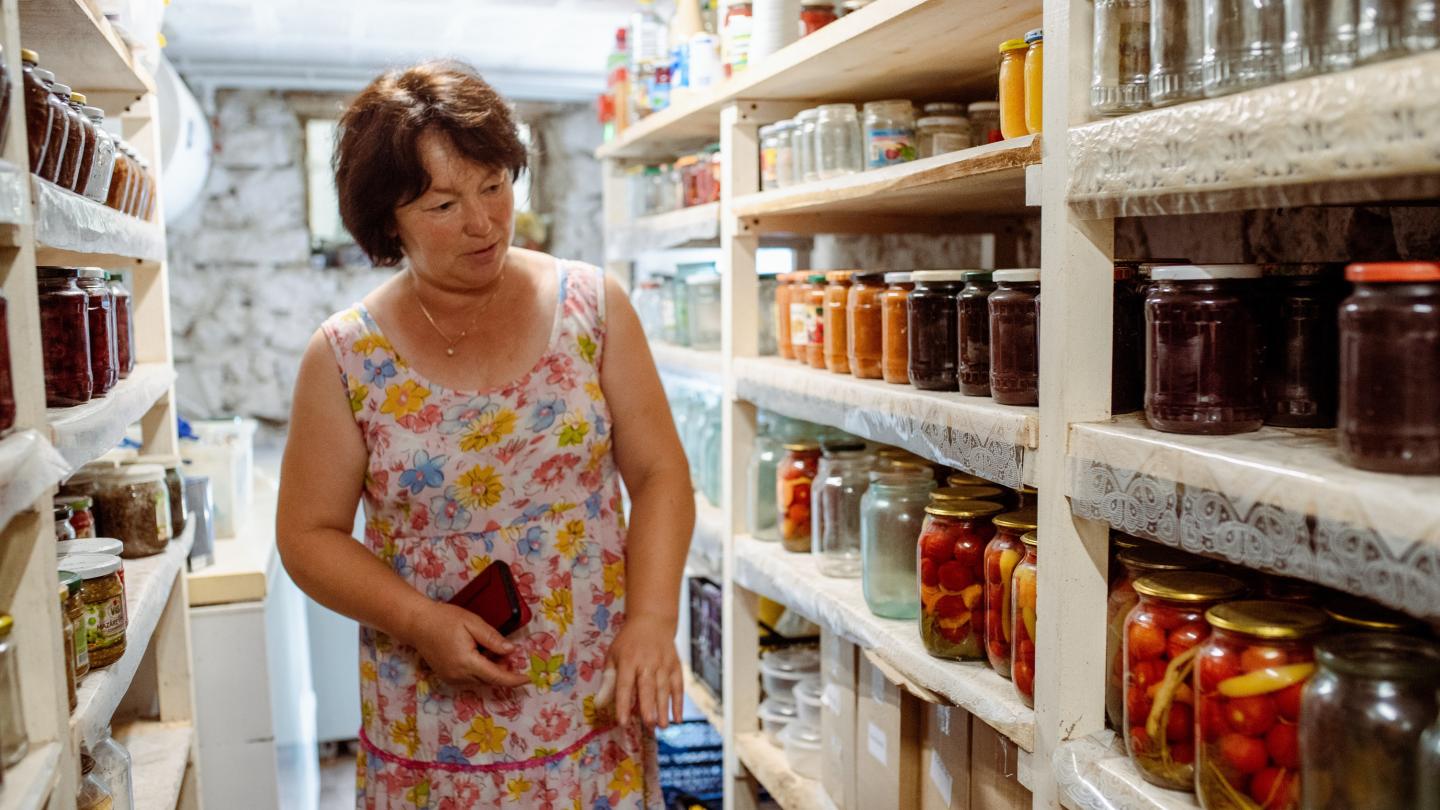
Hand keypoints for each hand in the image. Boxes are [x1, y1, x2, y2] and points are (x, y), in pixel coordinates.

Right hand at [403, 601, 530, 688]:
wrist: (417, 624)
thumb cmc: (444, 619)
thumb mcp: (473, 623)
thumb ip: (492, 639)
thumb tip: (511, 651)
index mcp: (467, 662)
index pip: (496, 676)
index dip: (513, 679)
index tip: (527, 679)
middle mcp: (458, 675)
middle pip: (489, 680)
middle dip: (503, 671)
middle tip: (509, 654)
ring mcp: (451, 678)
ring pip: (480, 681)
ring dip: (491, 671)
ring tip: (494, 651)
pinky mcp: (447, 677)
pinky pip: (469, 679)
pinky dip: (479, 671)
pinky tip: (480, 655)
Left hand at [604, 614, 682, 729]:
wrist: (653, 620)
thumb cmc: (628, 643)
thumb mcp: (613, 656)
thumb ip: (608, 681)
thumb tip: (599, 705)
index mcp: (628, 660)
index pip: (625, 685)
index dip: (623, 703)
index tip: (622, 722)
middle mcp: (647, 662)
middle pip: (648, 687)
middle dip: (648, 707)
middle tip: (648, 725)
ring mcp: (664, 664)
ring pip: (664, 688)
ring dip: (664, 708)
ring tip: (662, 727)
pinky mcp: (676, 666)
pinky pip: (678, 686)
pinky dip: (679, 702)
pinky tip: (677, 718)